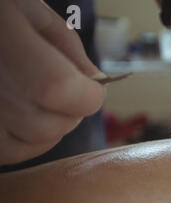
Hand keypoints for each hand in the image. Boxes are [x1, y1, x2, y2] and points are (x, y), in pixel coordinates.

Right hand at [0, 0, 105, 164]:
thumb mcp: (27, 9)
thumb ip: (65, 45)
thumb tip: (94, 80)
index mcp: (1, 38)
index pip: (56, 87)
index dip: (86, 95)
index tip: (94, 89)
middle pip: (45, 126)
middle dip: (71, 114)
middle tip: (70, 94)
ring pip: (25, 147)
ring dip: (49, 130)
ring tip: (42, 103)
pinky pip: (4, 153)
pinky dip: (22, 141)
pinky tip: (20, 117)